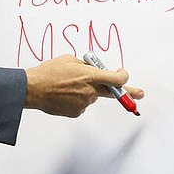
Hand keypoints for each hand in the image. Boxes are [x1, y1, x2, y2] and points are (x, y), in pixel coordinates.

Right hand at [24, 54, 143, 117]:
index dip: (123, 76)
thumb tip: (92, 70)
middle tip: (141, 94)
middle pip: (114, 93)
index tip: (123, 74)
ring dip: (85, 90)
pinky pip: (82, 104)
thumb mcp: (69, 60)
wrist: (33, 89)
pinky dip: (76, 99)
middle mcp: (90, 91)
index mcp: (90, 75)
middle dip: (130, 93)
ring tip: (66, 86)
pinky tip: (63, 94)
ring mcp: (84, 103)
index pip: (116, 79)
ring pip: (91, 96)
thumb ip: (85, 66)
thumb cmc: (49, 72)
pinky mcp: (77, 112)